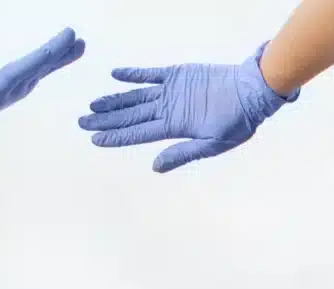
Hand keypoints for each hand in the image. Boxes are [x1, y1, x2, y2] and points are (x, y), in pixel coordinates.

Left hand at [0, 30, 84, 164]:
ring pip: (40, 65)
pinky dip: (56, 62)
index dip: (35, 61)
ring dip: (59, 54)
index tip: (52, 49)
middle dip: (52, 52)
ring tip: (80, 43)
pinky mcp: (19, 82)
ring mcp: (15, 81)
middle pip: (33, 64)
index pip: (17, 72)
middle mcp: (8, 80)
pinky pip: (41, 70)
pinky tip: (72, 53)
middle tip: (74, 37)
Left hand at [81, 49, 292, 171]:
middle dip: (105, 121)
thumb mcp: (211, 144)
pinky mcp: (177, 75)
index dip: (115, 137)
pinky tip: (115, 75)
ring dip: (114, 101)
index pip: (137, 134)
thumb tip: (155, 167)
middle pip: (130, 116)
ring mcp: (171, 92)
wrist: (252, 91)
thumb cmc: (238, 122)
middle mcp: (168, 111)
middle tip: (81, 123)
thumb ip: (181, 153)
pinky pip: (150, 75)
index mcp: (174, 128)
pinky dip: (133, 75)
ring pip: (135, 97)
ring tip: (93, 106)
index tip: (94, 140)